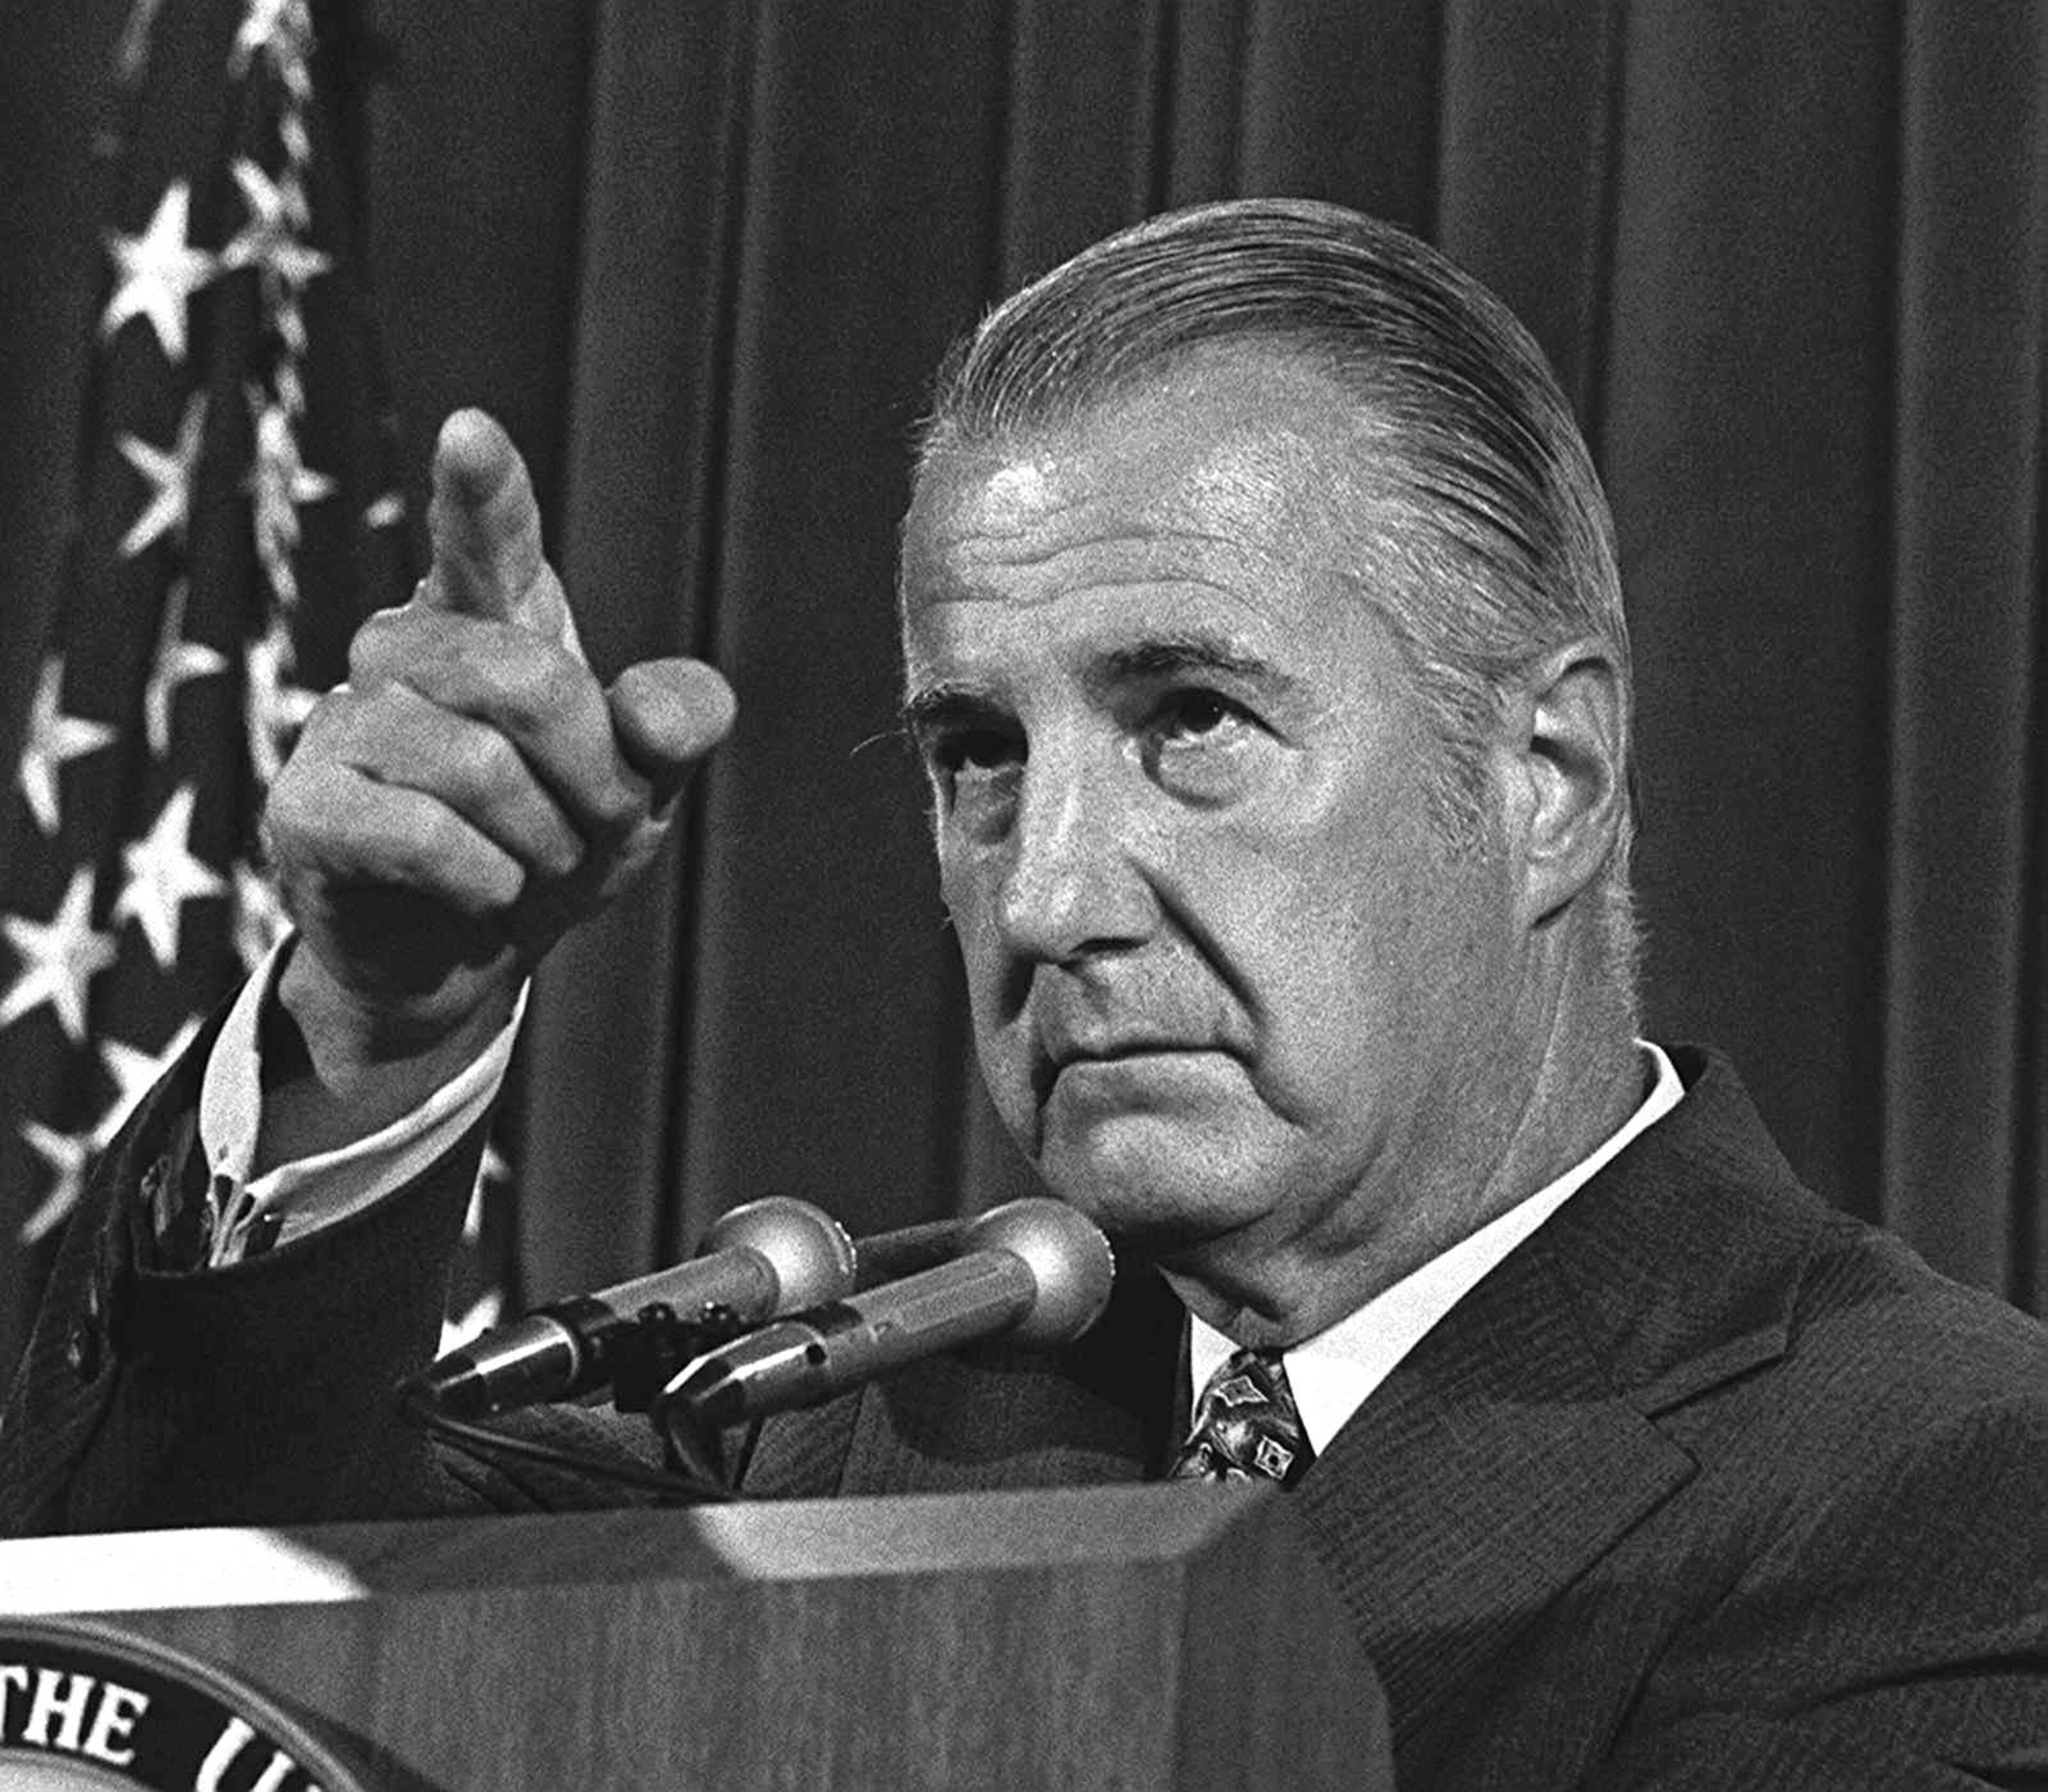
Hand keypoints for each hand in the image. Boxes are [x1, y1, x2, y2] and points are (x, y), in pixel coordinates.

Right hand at [264, 409, 733, 1098]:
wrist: (467, 957)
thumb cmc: (553, 841)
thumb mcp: (642, 784)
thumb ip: (675, 728)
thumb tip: (654, 713)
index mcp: (488, 619)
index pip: (491, 540)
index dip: (484, 491)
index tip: (471, 431)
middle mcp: (404, 650)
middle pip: (530, 682)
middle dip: (595, 780)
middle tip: (594, 828)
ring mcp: (340, 722)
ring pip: (480, 769)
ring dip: (544, 843)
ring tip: (531, 864)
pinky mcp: (305, 808)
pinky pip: (425, 838)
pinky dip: (486, 884)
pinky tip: (482, 893)